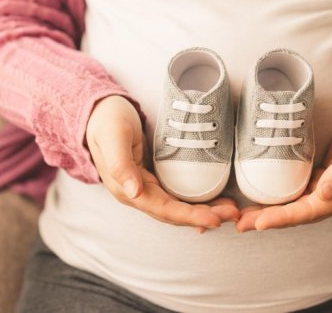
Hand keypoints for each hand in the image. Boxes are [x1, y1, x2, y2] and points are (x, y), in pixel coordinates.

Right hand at [85, 95, 238, 230]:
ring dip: (204, 211)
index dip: (189, 216)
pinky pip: (178, 196)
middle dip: (204, 216)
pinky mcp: (155, 178)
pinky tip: (214, 202)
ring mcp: (147, 187)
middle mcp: (138, 194)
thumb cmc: (106, 121)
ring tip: (231, 210)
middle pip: (175, 213)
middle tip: (233, 215)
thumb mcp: (113, 137)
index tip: (213, 220)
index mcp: (127, 190)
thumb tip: (134, 192)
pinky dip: (197, 201)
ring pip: (179, 207)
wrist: (98, 112)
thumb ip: (121, 165)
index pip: (163, 209)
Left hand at [236, 97, 331, 231]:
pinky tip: (264, 203)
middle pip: (302, 215)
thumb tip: (325, 193)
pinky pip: (302, 198)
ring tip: (245, 218)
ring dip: (273, 214)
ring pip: (300, 209)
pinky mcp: (328, 185)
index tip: (260, 223)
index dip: (285, 217)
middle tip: (241, 224)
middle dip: (271, 220)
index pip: (312, 210)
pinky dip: (283, 203)